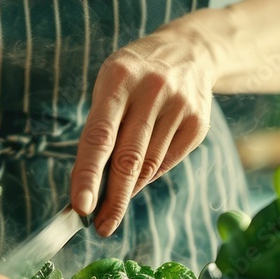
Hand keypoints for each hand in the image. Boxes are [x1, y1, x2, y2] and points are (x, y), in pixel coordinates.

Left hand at [70, 20, 216, 236]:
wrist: (190, 52)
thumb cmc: (134, 77)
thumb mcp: (110, 87)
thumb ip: (100, 130)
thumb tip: (92, 187)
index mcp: (119, 78)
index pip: (99, 136)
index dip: (88, 175)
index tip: (80, 207)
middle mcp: (151, 90)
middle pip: (128, 159)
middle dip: (113, 200)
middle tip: (100, 227)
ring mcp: (180, 107)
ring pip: (148, 166)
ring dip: (129, 191)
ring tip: (114, 206)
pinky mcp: (199, 124)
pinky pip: (167, 163)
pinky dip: (149, 176)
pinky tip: (140, 176)